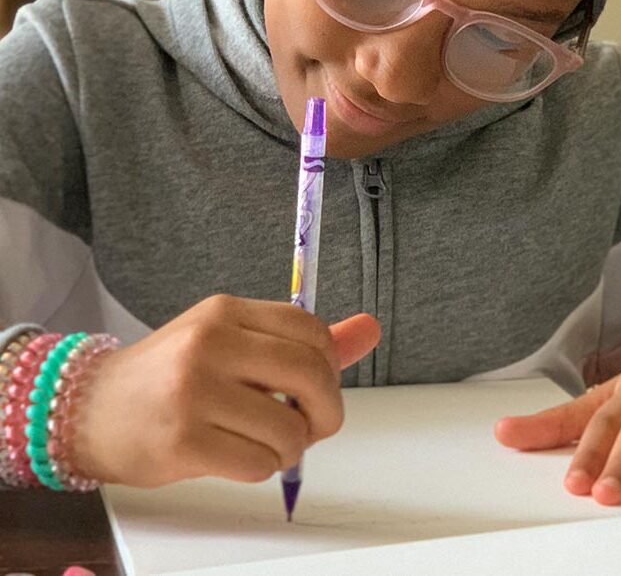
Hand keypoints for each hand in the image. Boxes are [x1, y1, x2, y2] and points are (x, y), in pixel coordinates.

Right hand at [69, 295, 380, 486]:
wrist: (90, 409)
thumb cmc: (168, 376)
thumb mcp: (230, 342)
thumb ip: (300, 341)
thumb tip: (369, 329)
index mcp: (227, 312)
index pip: (310, 329)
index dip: (329, 365)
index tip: (315, 386)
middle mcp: (211, 343)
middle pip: (311, 374)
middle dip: (325, 410)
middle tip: (311, 423)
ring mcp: (195, 391)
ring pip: (290, 428)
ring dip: (289, 447)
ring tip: (261, 441)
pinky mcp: (183, 440)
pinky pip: (260, 465)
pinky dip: (261, 469)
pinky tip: (235, 455)